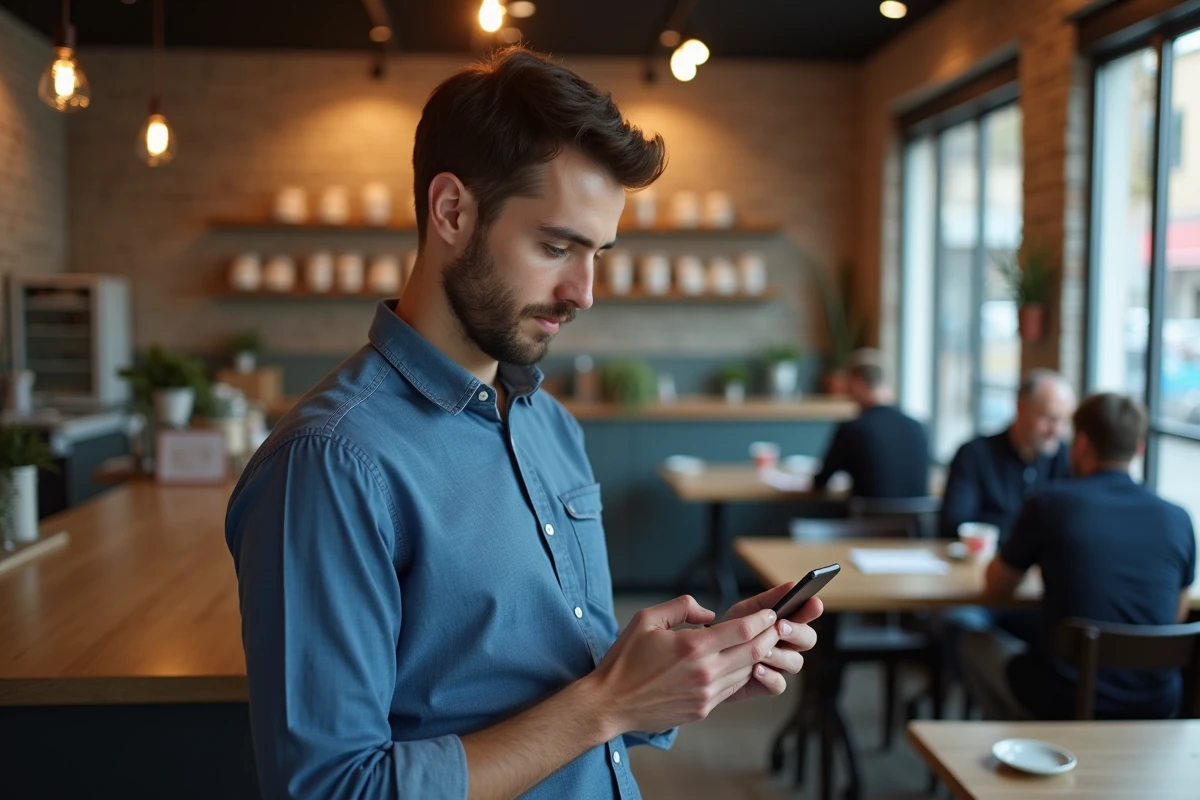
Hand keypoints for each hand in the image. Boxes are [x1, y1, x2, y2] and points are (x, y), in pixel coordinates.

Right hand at [586, 595, 780, 734]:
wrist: (611, 703)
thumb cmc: (625, 659)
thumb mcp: (647, 618)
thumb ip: (682, 607)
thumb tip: (709, 614)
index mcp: (693, 646)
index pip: (744, 630)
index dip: (762, 620)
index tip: (771, 612)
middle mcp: (705, 672)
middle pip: (754, 652)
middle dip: (770, 636)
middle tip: (777, 626)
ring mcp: (706, 694)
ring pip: (746, 672)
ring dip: (758, 656)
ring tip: (763, 643)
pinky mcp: (703, 709)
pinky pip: (732, 689)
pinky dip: (741, 674)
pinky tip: (740, 663)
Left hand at [719, 583, 821, 701]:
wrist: (708, 655)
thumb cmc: (731, 628)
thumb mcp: (747, 610)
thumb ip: (770, 599)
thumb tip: (792, 584)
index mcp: (787, 622)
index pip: (807, 614)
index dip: (812, 609)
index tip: (812, 602)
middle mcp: (788, 644)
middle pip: (809, 639)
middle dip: (797, 632)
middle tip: (781, 626)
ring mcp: (780, 665)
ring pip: (796, 662)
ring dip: (780, 655)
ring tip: (763, 651)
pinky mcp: (768, 684)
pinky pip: (779, 685)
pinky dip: (769, 677)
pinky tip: (756, 669)